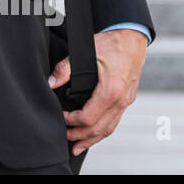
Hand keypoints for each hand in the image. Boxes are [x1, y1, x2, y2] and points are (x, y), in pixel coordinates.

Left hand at [48, 28, 147, 156]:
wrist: (132, 37)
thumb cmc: (111, 43)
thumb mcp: (85, 52)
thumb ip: (65, 69)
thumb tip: (50, 83)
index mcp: (111, 90)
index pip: (88, 118)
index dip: (71, 121)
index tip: (60, 118)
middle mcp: (121, 100)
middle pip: (99, 128)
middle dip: (80, 136)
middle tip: (65, 139)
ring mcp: (126, 101)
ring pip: (109, 128)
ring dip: (92, 139)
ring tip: (78, 146)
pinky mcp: (127, 99)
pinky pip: (115, 121)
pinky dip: (103, 130)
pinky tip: (94, 133)